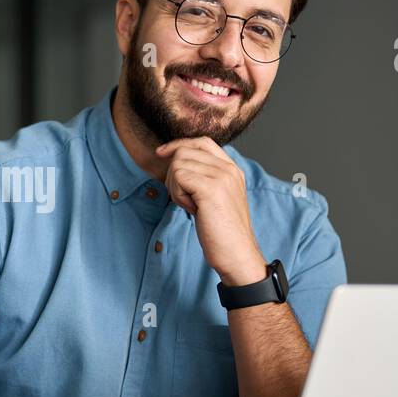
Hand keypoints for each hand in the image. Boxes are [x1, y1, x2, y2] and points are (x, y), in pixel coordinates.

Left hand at [156, 136, 264, 283]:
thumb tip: (175, 163)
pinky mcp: (211, 188)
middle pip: (185, 151)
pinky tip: (191, 210)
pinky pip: (178, 177)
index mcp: (232, 169)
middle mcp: (229, 169)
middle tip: (184, 198)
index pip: (202, 142)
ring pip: (178, 164)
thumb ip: (203, 178)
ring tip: (190, 206)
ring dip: (175, 187)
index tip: (161, 153)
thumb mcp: (214, 198)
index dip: (178, 144)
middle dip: (173, 174)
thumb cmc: (222, 232)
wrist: (236, 255)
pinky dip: (177, 195)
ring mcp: (222, 177)